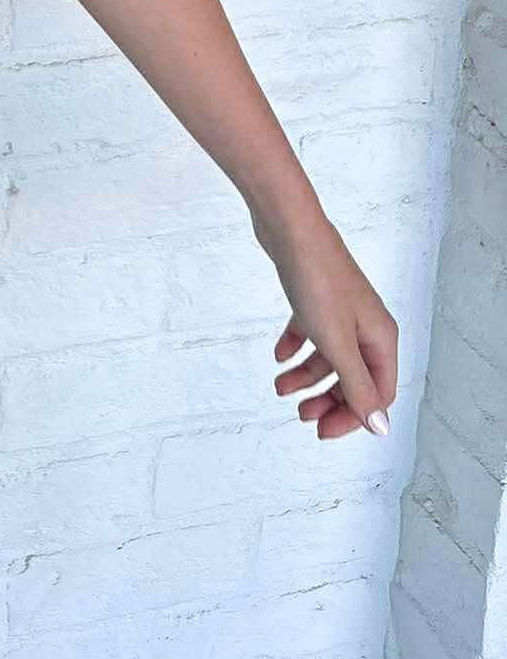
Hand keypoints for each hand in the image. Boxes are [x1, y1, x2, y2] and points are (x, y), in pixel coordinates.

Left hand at [255, 209, 397, 439]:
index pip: (377, 394)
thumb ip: (357, 386)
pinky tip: (278, 355)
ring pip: (329, 356)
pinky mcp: (316, 296)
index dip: (353, 417)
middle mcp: (366, 325)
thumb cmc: (317, 280)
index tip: (322, 431)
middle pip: (354, 378)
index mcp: (380, 338)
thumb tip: (381, 427)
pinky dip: (296, 346)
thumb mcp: (337, 342)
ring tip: (279, 387)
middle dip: (328, 400)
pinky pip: (310, 332)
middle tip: (300, 415)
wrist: (290, 228)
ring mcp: (341, 310)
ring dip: (306, 376)